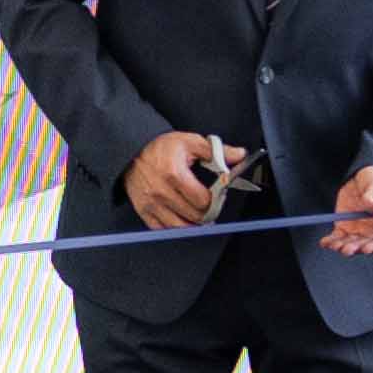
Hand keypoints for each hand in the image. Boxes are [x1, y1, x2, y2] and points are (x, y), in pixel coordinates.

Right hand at [123, 133, 242, 229]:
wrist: (133, 151)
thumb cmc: (161, 148)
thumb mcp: (190, 142)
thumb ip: (217, 151)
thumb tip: (239, 155)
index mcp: (173, 174)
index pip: (203, 201)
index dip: (215, 199)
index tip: (217, 194)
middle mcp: (160, 191)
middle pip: (195, 216)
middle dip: (207, 212)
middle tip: (211, 204)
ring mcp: (151, 204)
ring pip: (181, 227)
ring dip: (194, 223)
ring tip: (200, 214)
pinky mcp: (144, 211)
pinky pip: (164, 230)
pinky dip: (177, 227)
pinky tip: (184, 218)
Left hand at [322, 163, 372, 255]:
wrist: (363, 178)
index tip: (367, 248)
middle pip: (367, 246)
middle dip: (356, 248)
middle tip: (346, 250)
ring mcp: (360, 232)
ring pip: (351, 244)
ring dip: (342, 247)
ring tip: (334, 245)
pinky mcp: (345, 228)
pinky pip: (337, 237)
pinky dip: (331, 241)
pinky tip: (324, 242)